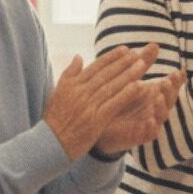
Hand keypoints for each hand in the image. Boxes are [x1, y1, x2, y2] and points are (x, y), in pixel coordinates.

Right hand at [43, 44, 156, 160]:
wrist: (49, 144)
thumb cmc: (54, 119)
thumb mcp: (57, 92)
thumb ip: (69, 73)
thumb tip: (78, 56)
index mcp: (73, 84)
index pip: (96, 67)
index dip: (111, 57)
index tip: (125, 49)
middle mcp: (81, 92)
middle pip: (106, 74)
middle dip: (124, 62)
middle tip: (138, 54)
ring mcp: (89, 106)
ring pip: (113, 86)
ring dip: (129, 74)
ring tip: (142, 65)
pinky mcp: (96, 120)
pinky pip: (114, 104)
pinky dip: (127, 94)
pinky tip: (139, 86)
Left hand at [94, 60, 185, 154]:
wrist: (99, 122)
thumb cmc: (119, 98)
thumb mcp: (131, 78)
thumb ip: (144, 62)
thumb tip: (155, 45)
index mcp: (154, 94)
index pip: (170, 87)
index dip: (176, 81)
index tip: (178, 72)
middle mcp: (154, 108)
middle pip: (168, 101)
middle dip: (169, 92)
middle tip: (165, 82)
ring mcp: (148, 122)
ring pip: (160, 117)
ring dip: (161, 108)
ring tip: (158, 99)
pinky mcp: (138, 136)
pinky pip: (147, 134)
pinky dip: (150, 129)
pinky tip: (149, 122)